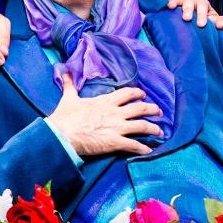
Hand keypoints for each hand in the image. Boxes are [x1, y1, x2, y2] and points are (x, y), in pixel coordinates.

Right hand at [48, 74, 162, 156]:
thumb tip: (65, 72)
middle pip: (140, 108)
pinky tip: (149, 151)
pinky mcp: (114, 142)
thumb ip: (70, 85)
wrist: (62, 134)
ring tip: (160, 132)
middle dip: (152, 109)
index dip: (137, 93)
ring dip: (153, 129)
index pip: (127, 94)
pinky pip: (133, 145)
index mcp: (105, 102)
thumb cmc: (65, 117)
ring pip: (142, 126)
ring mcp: (116, 127)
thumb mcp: (69, 98)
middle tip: (159, 112)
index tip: (143, 95)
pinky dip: (143, 148)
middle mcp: (115, 113)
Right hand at [166, 0, 222, 28]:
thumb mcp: (219, 23)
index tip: (201, 25)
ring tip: (171, 7)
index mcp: (203, 4)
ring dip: (174, 3)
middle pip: (189, 1)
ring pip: (178, 0)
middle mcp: (191, 2)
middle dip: (188, 9)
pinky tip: (162, 7)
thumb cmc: (211, 23)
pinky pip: (169, 5)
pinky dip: (165, 5)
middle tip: (187, 19)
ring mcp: (181, 5)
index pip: (202, 5)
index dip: (201, 14)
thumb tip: (219, 25)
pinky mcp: (174, 11)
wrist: (203, 27)